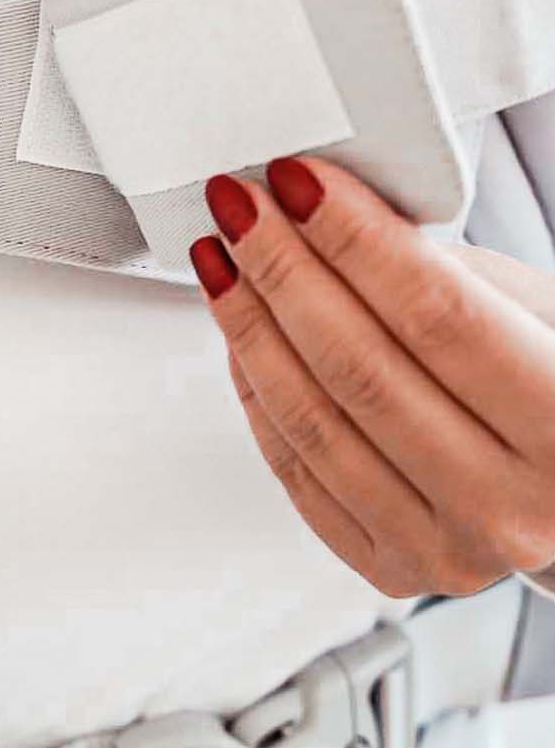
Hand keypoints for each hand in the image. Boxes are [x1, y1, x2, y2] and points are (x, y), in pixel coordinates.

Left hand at [190, 158, 554, 597]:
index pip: (436, 315)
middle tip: (240, 208)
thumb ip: (442, 276)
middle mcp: (509, 502)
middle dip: (282, 271)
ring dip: (251, 327)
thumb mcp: (533, 310)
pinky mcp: (393, 566)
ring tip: (224, 261)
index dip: (353, 240)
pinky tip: (243, 337)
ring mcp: (448, 547)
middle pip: (360, 369)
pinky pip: (298, 472)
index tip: (296, 182)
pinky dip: (258, 395)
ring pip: (315, 424)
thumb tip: (328, 223)